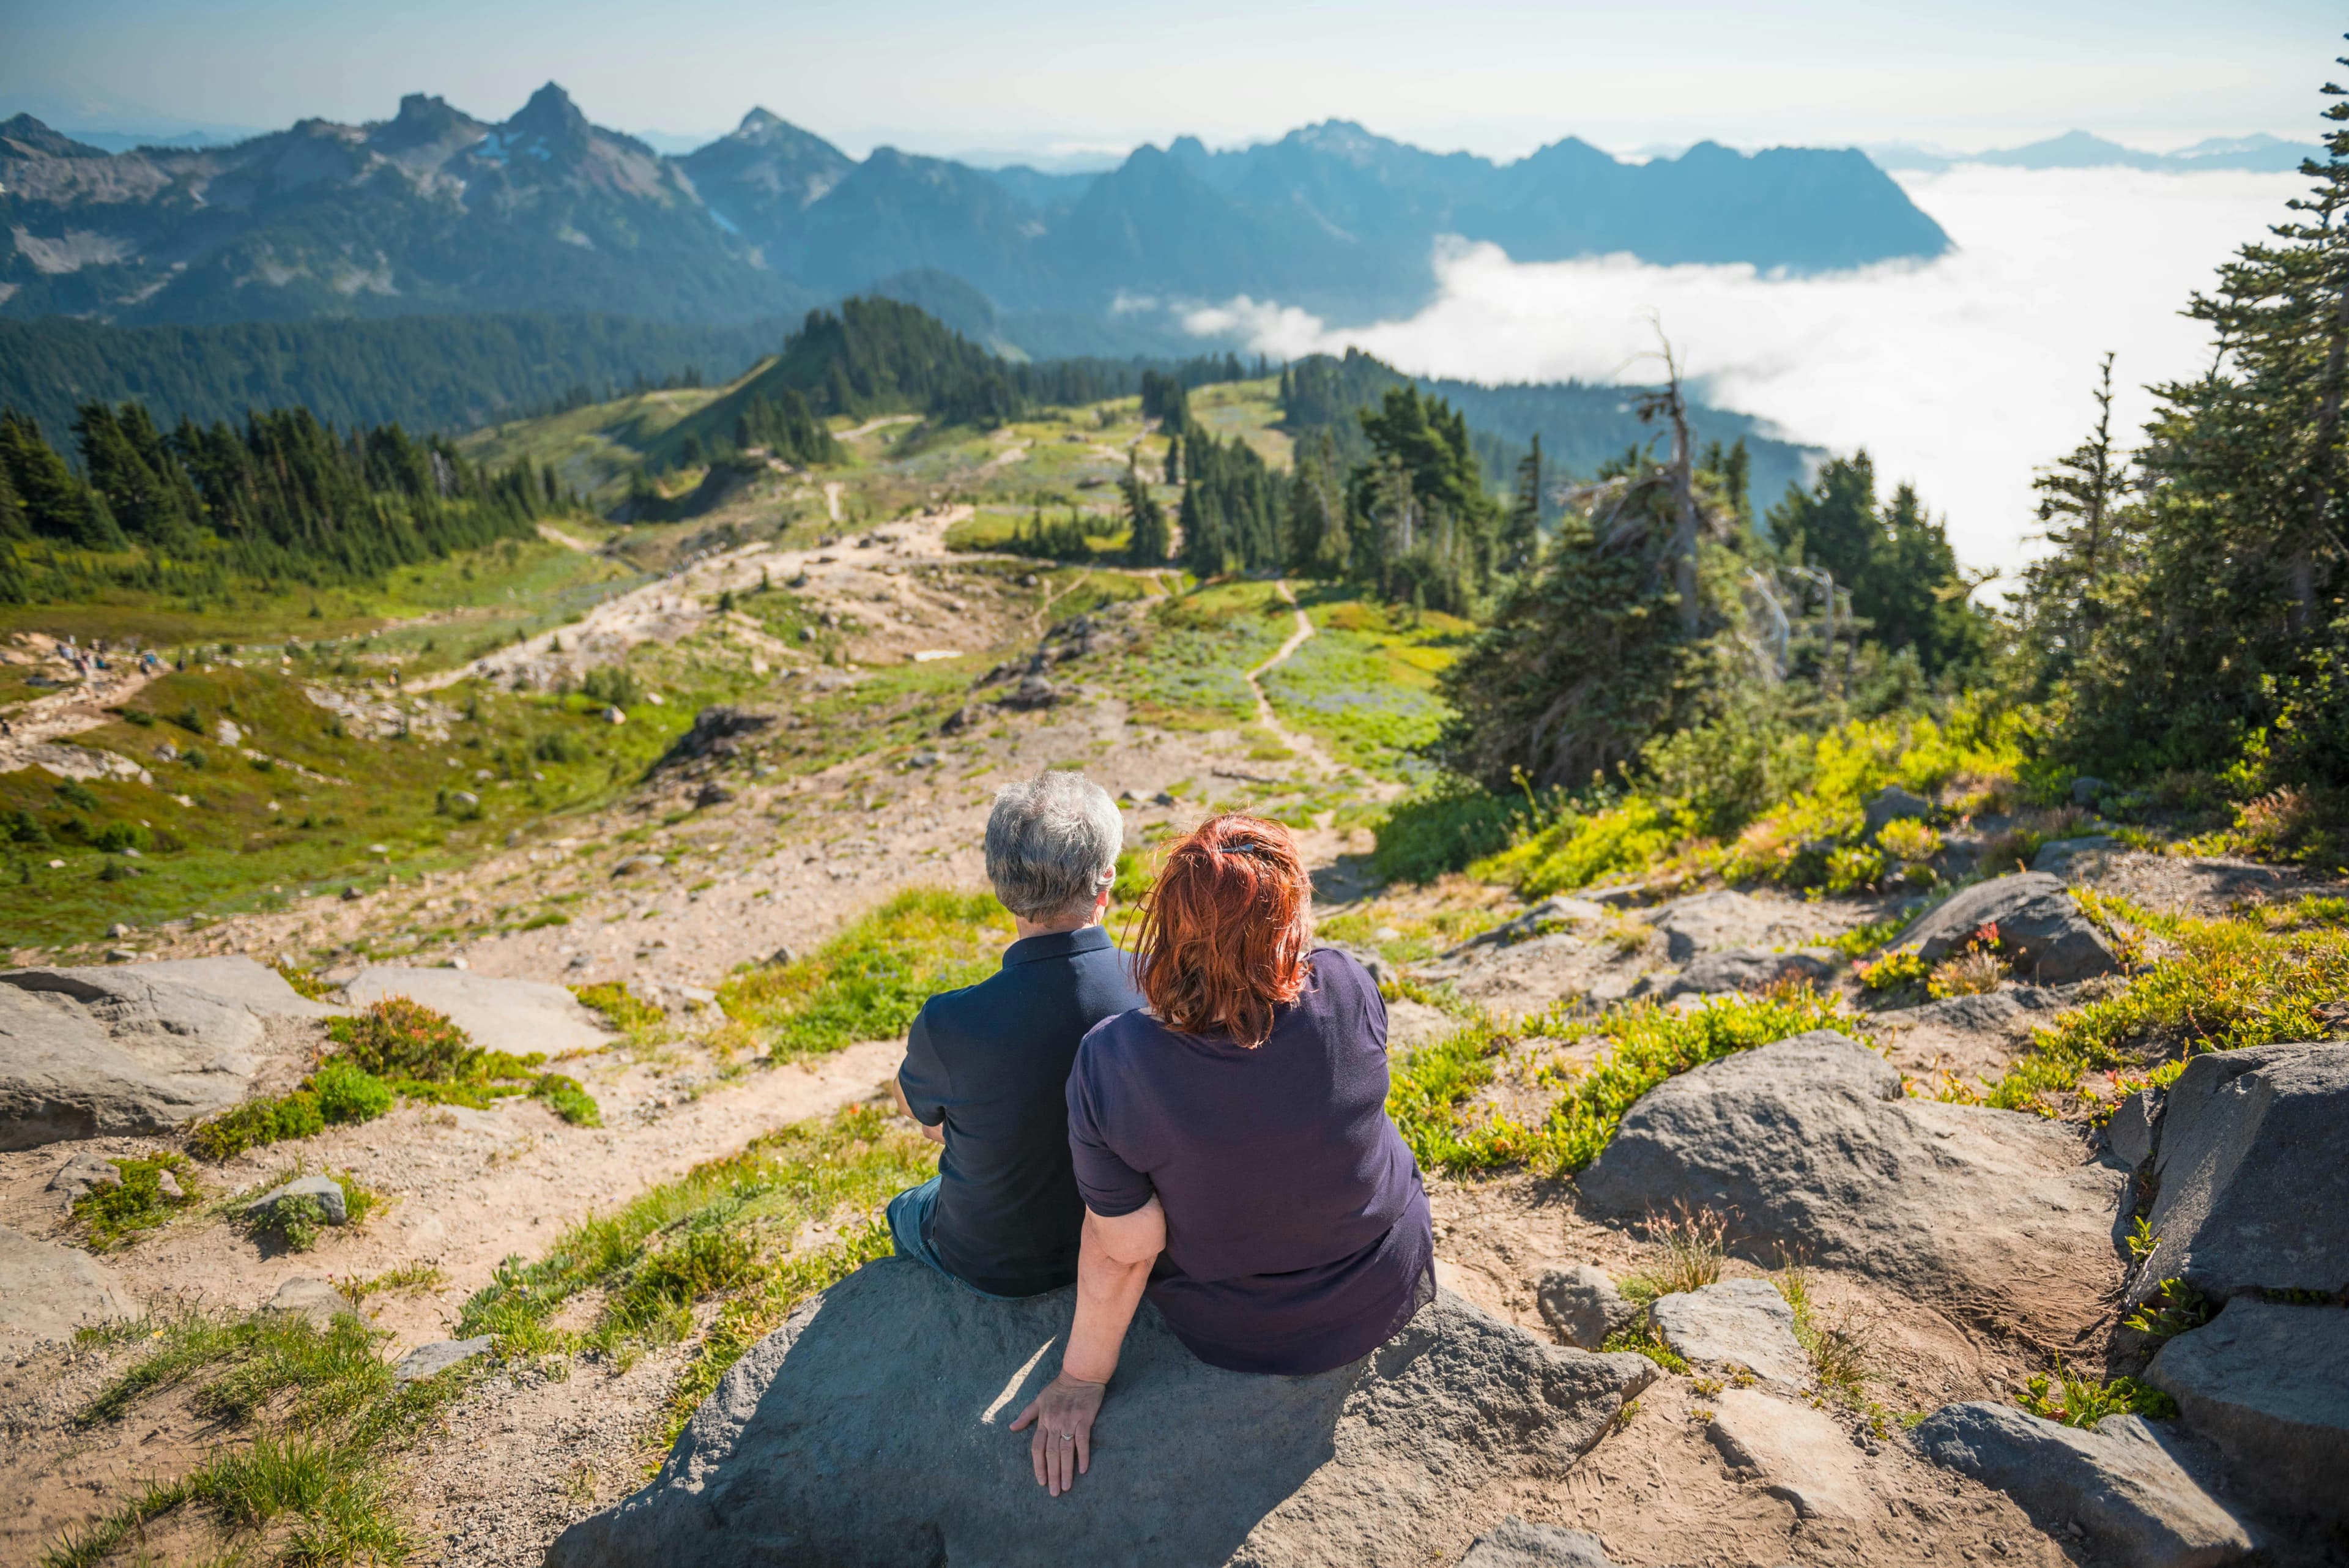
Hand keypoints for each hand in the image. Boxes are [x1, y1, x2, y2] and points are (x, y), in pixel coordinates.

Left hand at [1009, 1370, 1105, 1495]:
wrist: (1080, 1374)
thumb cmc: (1059, 1388)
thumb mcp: (1039, 1400)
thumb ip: (1026, 1415)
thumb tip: (1011, 1428)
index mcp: (1043, 1420)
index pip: (1037, 1448)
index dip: (1038, 1466)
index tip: (1041, 1481)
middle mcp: (1054, 1423)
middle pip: (1051, 1453)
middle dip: (1052, 1474)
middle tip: (1054, 1493)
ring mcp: (1069, 1422)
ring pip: (1065, 1450)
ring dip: (1065, 1470)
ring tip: (1066, 1487)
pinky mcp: (1084, 1419)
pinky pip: (1083, 1441)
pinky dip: (1082, 1455)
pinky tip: (1083, 1470)